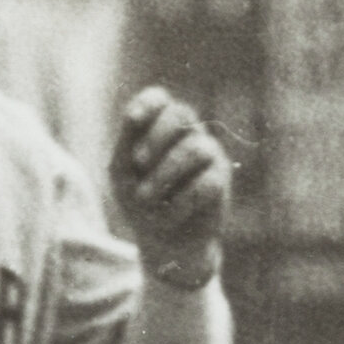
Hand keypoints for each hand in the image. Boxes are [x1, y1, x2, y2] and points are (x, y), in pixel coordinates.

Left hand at [109, 87, 230, 287]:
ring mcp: (208, 155)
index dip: (149, 103)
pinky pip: (206, 182)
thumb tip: (134, 117)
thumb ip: (126, 144)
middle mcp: (188, 135)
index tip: (133, 120)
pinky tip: (170, 216)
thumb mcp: (122, 175)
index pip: (159, 99)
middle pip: (182, 113)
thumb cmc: (140, 204)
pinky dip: (181, 201)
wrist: (164, 244)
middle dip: (157, 136)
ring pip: (194, 148)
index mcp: (160, 128)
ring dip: (164, 174)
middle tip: (138, 162)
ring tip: (145, 199)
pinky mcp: (221, 180)